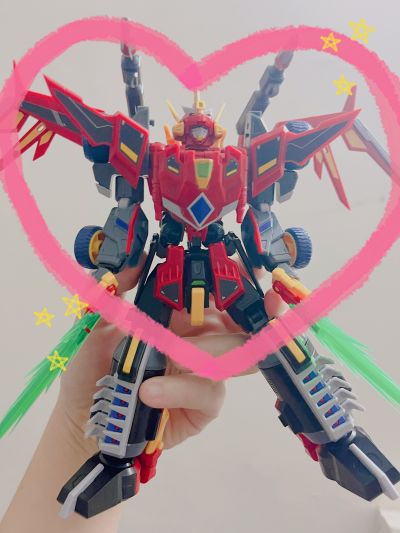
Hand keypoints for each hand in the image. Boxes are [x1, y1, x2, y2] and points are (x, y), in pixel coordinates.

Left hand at [57, 257, 284, 452]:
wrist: (86, 418)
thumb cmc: (92, 367)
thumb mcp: (95, 320)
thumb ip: (113, 286)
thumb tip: (136, 257)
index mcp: (180, 314)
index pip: (217, 290)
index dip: (237, 278)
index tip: (246, 267)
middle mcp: (200, 339)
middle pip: (242, 321)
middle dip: (253, 311)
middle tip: (256, 303)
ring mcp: (205, 372)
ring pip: (235, 355)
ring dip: (204, 351)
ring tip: (171, 355)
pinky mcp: (204, 404)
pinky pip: (209, 390)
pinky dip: (180, 388)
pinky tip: (150, 391)